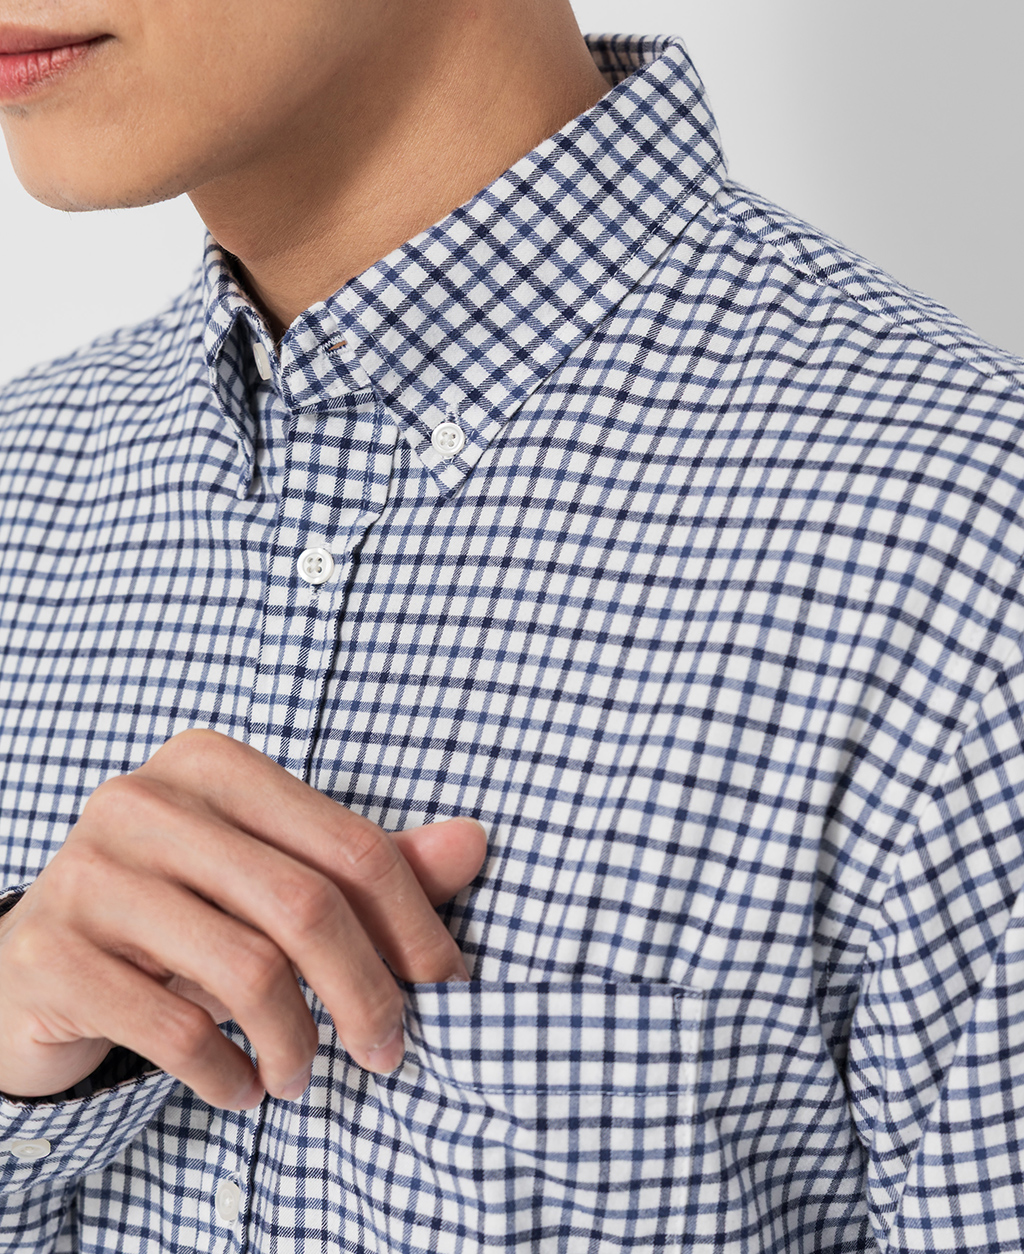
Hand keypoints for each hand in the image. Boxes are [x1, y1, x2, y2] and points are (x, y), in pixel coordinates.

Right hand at [0, 730, 485, 1109]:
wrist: (38, 959)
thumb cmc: (178, 909)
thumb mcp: (270, 877)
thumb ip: (368, 865)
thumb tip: (475, 844)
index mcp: (211, 763)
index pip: (349, 845)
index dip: (413, 922)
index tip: (443, 982)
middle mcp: (145, 801)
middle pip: (305, 905)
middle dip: (367, 993)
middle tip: (388, 1050)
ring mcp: (89, 873)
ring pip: (247, 969)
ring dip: (296, 1043)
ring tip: (301, 1075)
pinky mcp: (53, 954)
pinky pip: (174, 1028)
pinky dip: (227, 1074)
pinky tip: (243, 1088)